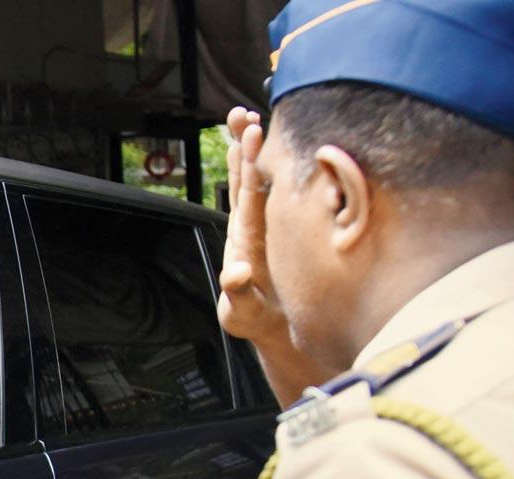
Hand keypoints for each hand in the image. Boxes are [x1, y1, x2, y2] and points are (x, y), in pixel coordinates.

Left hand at [216, 107, 341, 405]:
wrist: (273, 329)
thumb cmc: (257, 321)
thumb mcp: (242, 314)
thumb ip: (238, 295)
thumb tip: (237, 275)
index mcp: (245, 241)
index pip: (247, 196)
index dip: (248, 165)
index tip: (248, 135)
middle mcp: (251, 226)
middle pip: (245, 180)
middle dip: (243, 147)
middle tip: (241, 114)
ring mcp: (263, 225)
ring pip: (256, 182)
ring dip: (252, 150)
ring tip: (248, 117)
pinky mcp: (276, 229)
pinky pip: (274, 194)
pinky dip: (275, 169)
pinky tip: (276, 147)